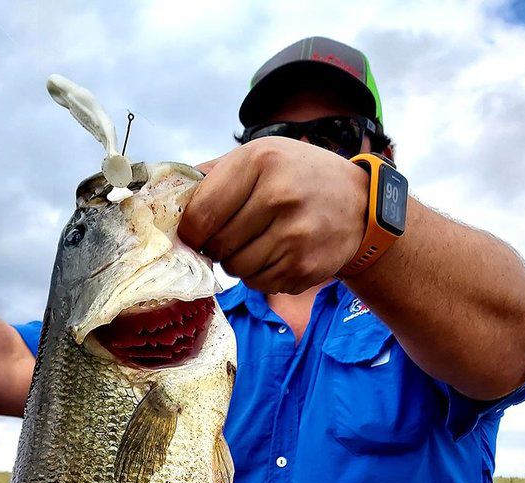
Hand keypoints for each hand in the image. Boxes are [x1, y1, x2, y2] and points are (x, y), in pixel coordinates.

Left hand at [179, 138, 368, 294]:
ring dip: (238, 263)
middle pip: (216, 246)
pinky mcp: (303, 267)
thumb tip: (165, 196)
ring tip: (258, 243)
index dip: (191, 232)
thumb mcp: (261, 156)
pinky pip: (259, 284)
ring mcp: (294, 236)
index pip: (201, 215)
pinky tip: (278, 255)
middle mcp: (278, 197)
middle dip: (216, 247)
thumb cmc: (299, 177)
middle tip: (231, 237)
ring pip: (236, 270)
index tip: (196, 233)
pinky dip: (260, 275)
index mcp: (260, 162)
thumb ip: (214, 174)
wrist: (359, 205)